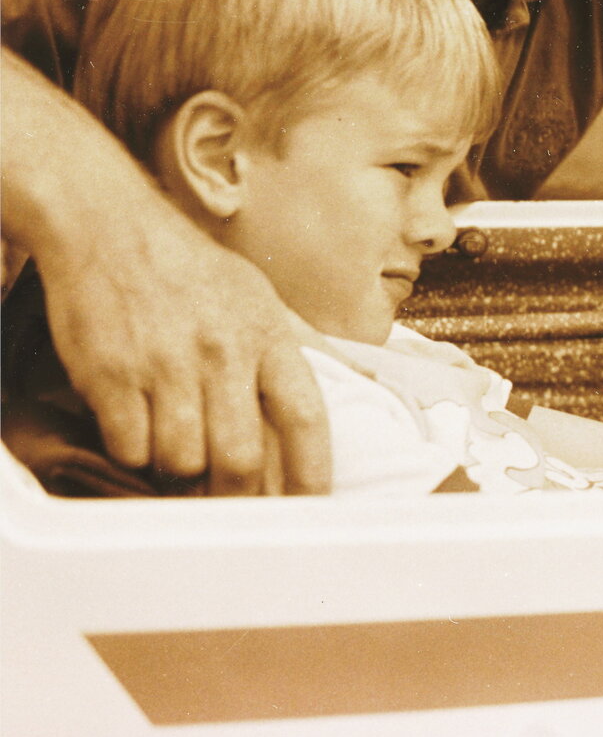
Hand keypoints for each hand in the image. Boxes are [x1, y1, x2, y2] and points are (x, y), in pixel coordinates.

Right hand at [37, 197, 331, 495]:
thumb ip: (304, 340)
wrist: (109, 227)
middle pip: (240, 458)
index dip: (313, 472)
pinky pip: (130, 447)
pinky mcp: (111, 375)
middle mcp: (223, 353)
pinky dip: (134, 457)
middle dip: (239, 497)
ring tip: (178, 469)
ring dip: (181, 479)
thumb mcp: (259, 294)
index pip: (306, 416)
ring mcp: (165, 365)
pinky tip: (137, 439)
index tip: (313, 507)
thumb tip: (360, 371)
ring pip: (182, 461)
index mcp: (268, 335)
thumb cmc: (190, 268)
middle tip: (232, 509)